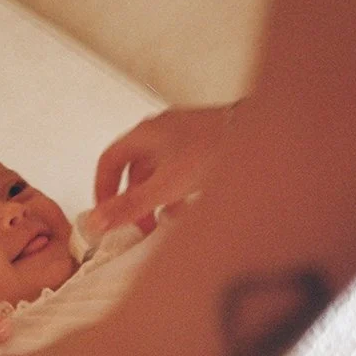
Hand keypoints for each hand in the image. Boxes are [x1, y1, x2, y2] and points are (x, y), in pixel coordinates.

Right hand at [89, 104, 234, 234]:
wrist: (259, 137)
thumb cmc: (214, 148)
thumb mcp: (165, 186)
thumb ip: (130, 206)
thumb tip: (96, 222)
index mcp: (145, 134)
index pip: (109, 161)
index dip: (103, 189)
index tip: (106, 213)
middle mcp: (161, 131)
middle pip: (134, 169)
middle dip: (133, 200)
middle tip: (137, 224)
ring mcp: (184, 136)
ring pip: (158, 171)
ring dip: (156, 198)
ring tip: (163, 221)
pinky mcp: (204, 145)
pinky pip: (180, 171)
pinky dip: (177, 192)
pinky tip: (188, 208)